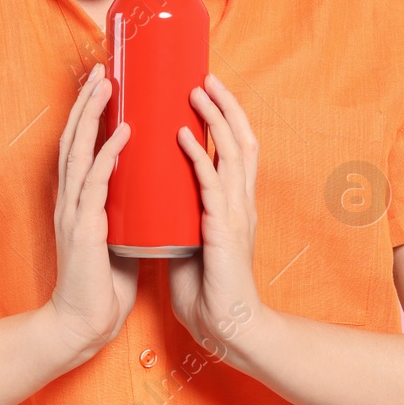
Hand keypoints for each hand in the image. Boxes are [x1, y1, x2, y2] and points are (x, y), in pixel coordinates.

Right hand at [44, 62, 138, 365]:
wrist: (84, 326)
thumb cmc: (103, 286)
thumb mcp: (119, 237)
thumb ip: (129, 213)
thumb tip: (154, 191)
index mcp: (78, 201)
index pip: (80, 148)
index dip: (88, 115)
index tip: (103, 85)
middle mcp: (70, 200)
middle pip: (72, 139)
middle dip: (86, 103)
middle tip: (102, 71)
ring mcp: (73, 213)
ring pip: (78, 151)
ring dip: (92, 116)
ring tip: (107, 85)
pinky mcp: (83, 230)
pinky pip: (95, 183)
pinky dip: (109, 154)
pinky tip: (123, 132)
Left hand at [168, 73, 265, 362]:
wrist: (226, 327)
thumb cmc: (208, 290)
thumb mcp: (194, 241)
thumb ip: (183, 217)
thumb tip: (161, 199)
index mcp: (234, 205)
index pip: (237, 150)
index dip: (227, 118)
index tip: (208, 91)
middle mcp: (240, 202)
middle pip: (242, 140)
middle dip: (226, 106)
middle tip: (206, 78)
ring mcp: (235, 214)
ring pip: (233, 152)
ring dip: (214, 119)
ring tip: (196, 92)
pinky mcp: (222, 230)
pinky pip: (210, 183)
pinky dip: (198, 155)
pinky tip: (183, 136)